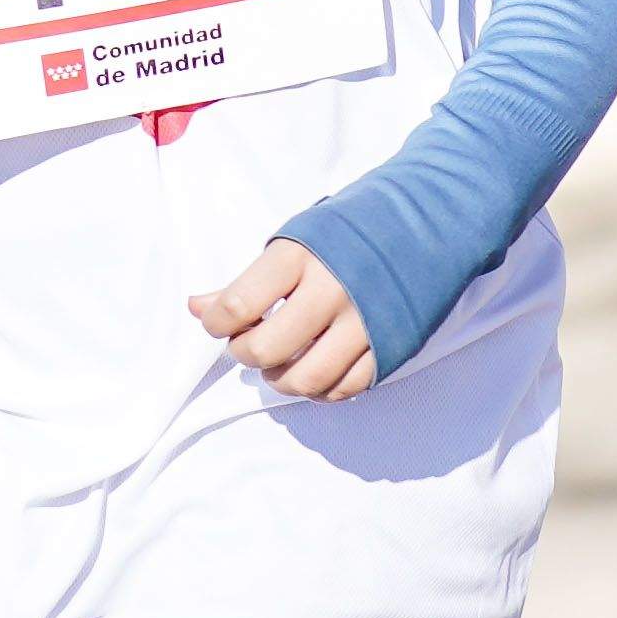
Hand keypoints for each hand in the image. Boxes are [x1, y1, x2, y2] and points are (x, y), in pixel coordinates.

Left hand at [191, 239, 376, 400]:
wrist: (419, 227)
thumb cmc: (343, 235)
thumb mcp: (290, 243)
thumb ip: (245, 281)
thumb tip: (198, 308)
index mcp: (301, 256)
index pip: (240, 304)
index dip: (217, 323)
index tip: (217, 323)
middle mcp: (332, 290)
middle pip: (268, 349)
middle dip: (245, 354)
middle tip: (246, 344)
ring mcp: (364, 323)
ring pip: (306, 379)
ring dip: (279, 381)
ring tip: (275, 365)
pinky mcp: (389, 347)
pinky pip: (344, 388)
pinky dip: (319, 390)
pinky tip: (311, 373)